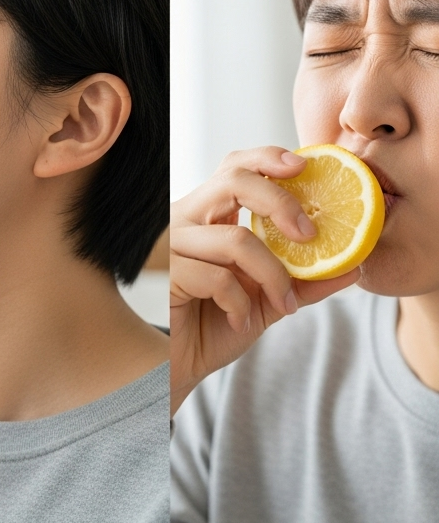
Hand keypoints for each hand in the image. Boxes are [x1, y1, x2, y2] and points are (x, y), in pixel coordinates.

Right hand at [169, 147, 359, 415]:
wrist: (179, 364)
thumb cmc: (216, 324)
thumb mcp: (271, 298)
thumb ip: (306, 279)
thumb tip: (356, 266)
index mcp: (209, 214)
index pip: (235, 167)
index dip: (267, 158)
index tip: (304, 167)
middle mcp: (187, 219)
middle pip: (233, 180)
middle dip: (280, 201)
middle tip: (311, 234)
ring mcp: (174, 244)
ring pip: (236, 238)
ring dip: (272, 276)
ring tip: (283, 304)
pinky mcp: (168, 274)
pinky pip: (219, 278)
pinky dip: (241, 304)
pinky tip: (240, 320)